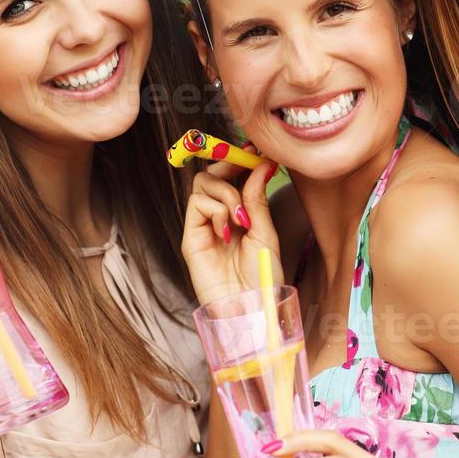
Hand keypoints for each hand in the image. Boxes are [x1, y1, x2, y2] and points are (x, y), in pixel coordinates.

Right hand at [180, 145, 283, 304]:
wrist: (251, 310)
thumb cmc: (262, 279)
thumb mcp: (267, 233)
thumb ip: (258, 199)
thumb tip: (262, 163)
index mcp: (240, 215)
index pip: (232, 177)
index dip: (240, 159)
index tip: (256, 147)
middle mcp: (219, 218)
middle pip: (212, 174)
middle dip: (228, 164)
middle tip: (246, 163)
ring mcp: (203, 228)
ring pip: (203, 184)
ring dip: (226, 192)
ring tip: (241, 218)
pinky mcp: (191, 239)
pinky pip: (196, 204)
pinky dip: (215, 209)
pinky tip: (228, 230)